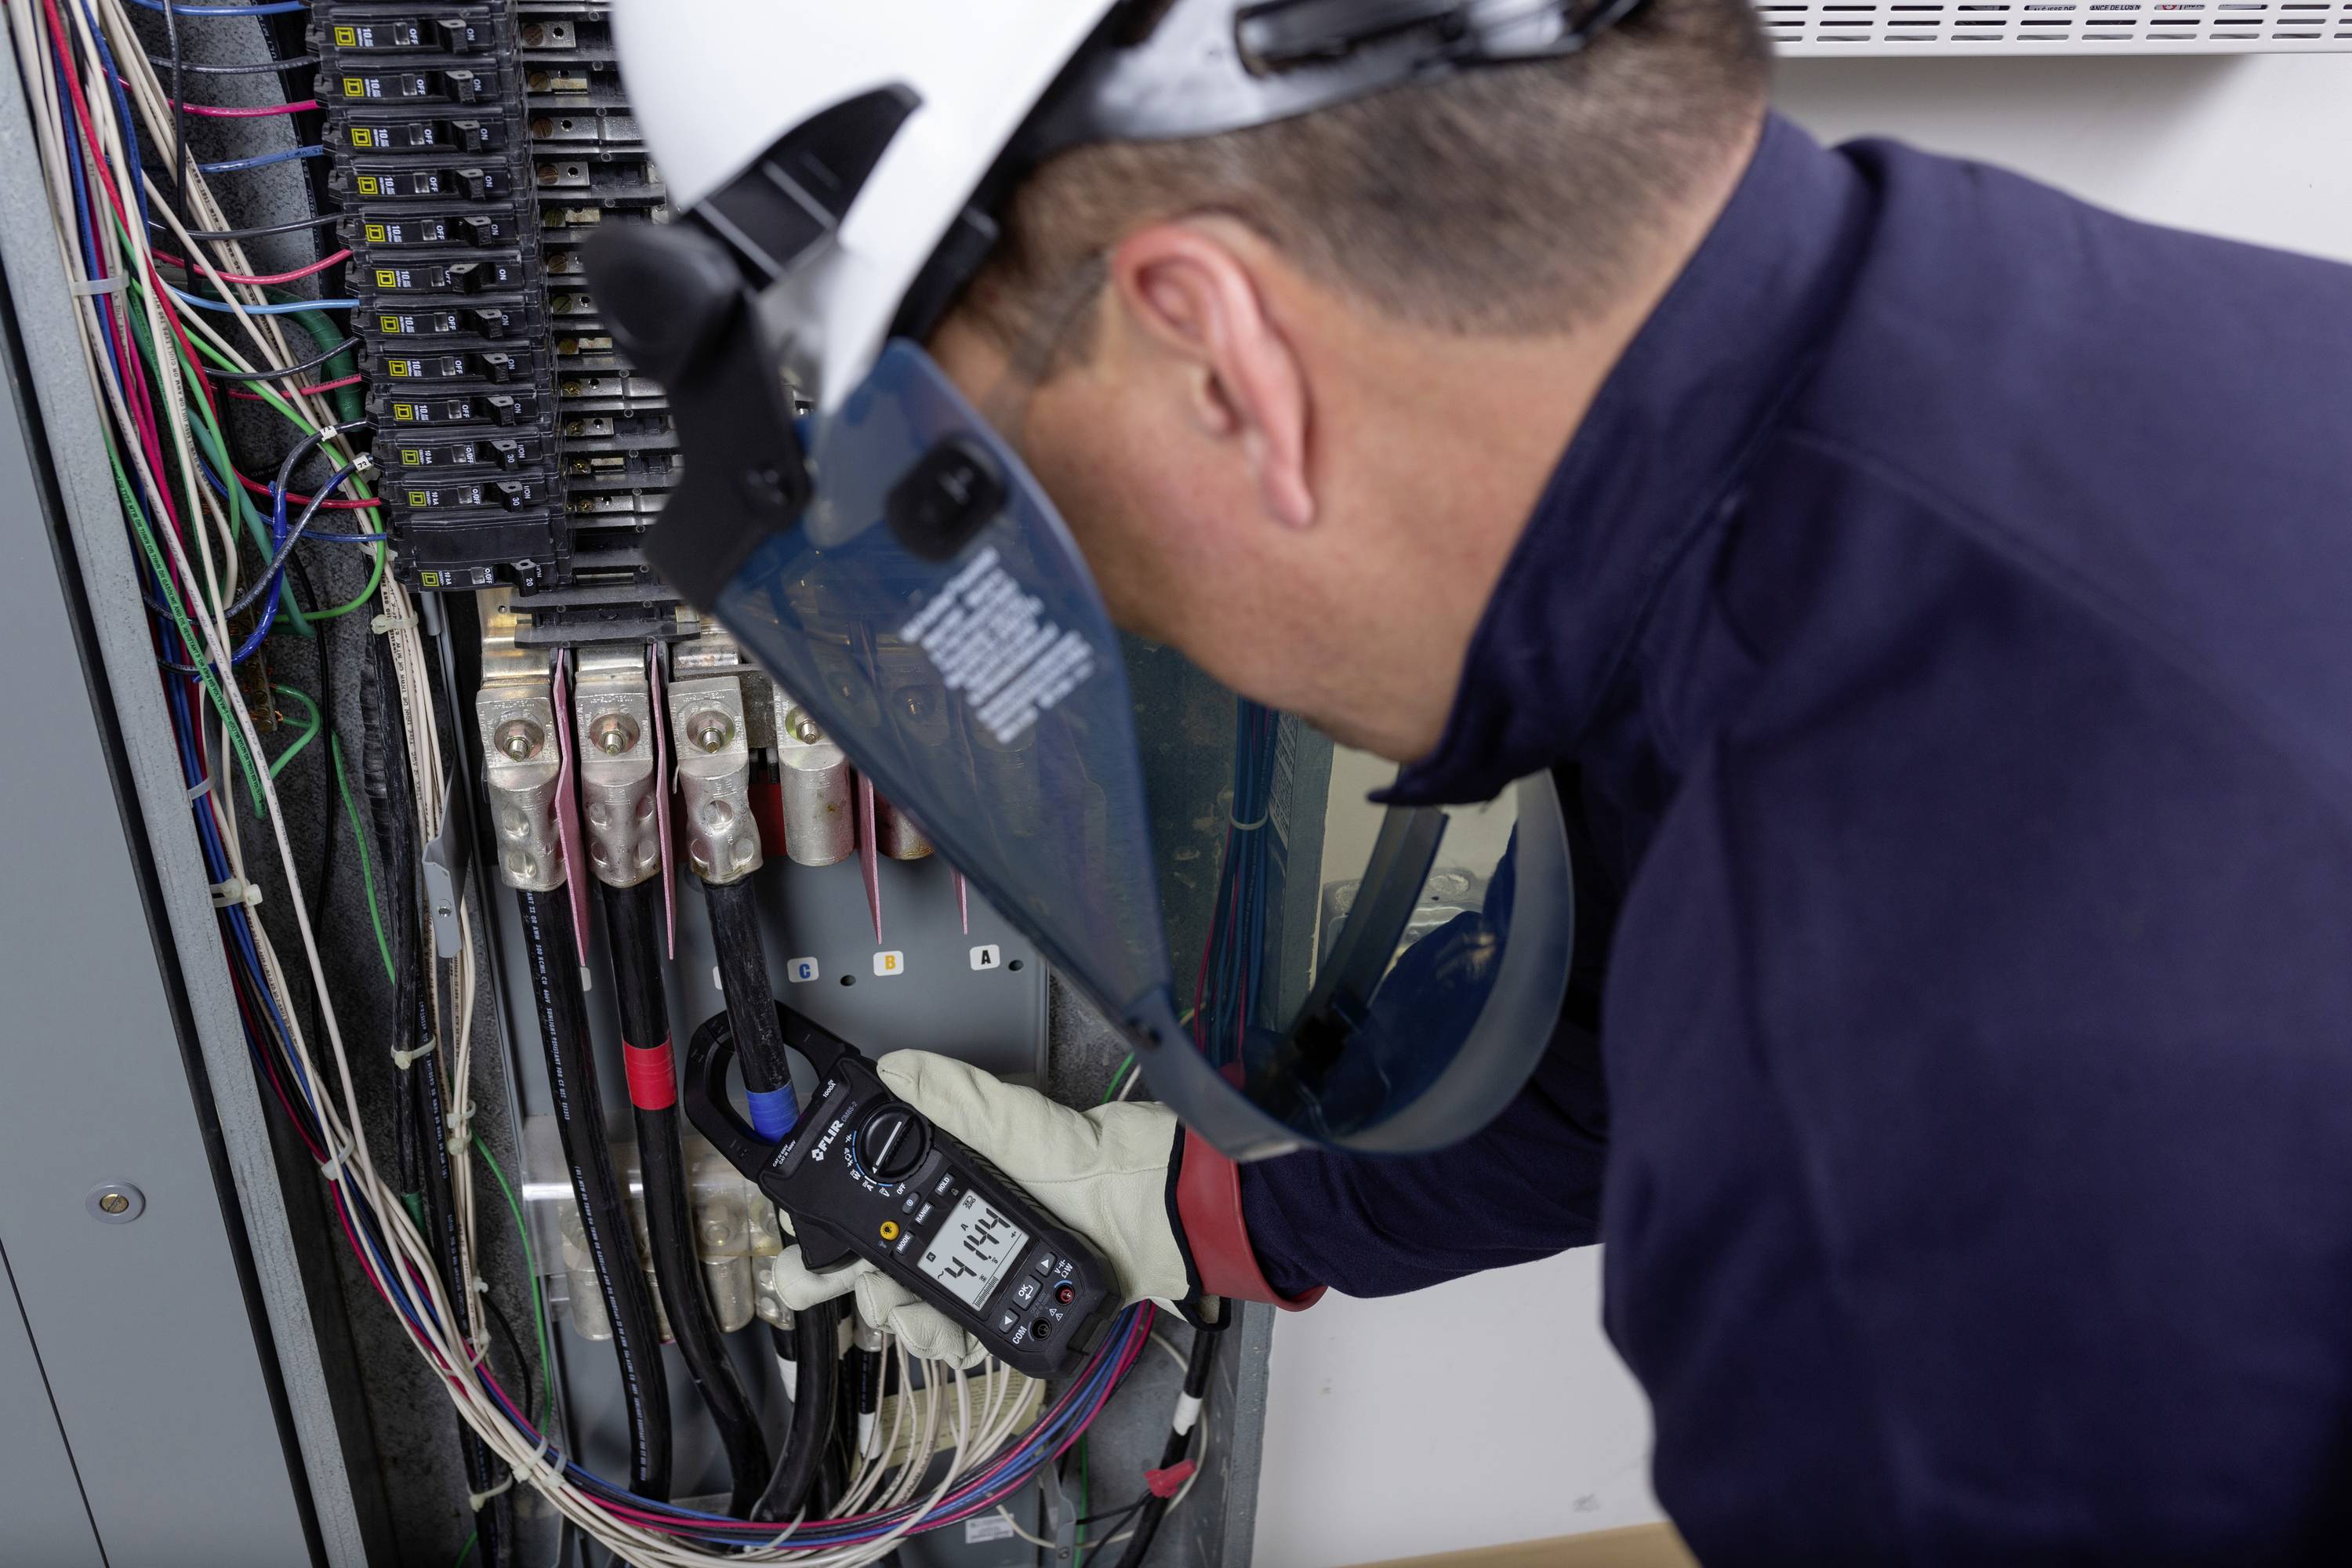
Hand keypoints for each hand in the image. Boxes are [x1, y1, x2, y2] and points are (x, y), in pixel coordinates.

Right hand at [766, 1050, 1190, 1365]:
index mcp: (936, 1185)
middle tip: (859, 1286)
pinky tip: (956, 1334)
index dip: (820, 1239)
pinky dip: (945, 1345)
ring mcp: (967, 1277)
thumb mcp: (1014, 1121)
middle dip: (847, 1289)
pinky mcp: (995, 1313)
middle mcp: (943, 1232)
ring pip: (901, 1316)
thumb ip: (957, 1096)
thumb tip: (897, 1068)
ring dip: (901, 1320)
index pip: (857, 1214)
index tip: (804, 1256)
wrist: (1143, 1216)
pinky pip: (950, 1345)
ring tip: (922, 1311)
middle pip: (865, 1275)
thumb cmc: (1087, 1160)